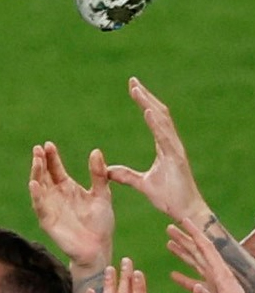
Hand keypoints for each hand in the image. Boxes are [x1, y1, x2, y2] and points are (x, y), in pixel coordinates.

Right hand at [28, 142, 113, 269]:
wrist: (99, 248)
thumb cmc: (100, 223)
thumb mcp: (102, 195)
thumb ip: (98, 175)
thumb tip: (96, 151)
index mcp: (68, 188)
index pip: (55, 168)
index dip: (51, 157)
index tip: (48, 144)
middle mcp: (55, 196)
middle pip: (44, 175)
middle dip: (40, 162)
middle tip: (38, 149)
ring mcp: (49, 207)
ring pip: (39, 188)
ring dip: (36, 174)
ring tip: (36, 162)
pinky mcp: (47, 221)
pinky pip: (39, 206)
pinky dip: (36, 195)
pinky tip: (34, 184)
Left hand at [106, 78, 209, 224]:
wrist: (185, 211)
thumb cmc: (169, 198)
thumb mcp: (142, 184)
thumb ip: (126, 176)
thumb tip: (108, 171)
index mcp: (164, 147)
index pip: (153, 119)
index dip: (144, 103)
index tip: (133, 88)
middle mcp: (171, 144)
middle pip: (158, 114)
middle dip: (145, 97)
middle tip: (132, 81)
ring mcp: (175, 150)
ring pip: (162, 121)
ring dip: (149, 104)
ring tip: (137, 90)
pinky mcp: (177, 158)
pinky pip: (165, 138)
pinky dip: (156, 124)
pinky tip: (147, 112)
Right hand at [169, 221, 254, 292]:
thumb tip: (195, 287)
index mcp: (222, 276)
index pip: (206, 249)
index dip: (195, 233)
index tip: (183, 220)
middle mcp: (219, 277)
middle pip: (199, 252)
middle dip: (185, 239)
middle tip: (169, 227)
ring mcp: (216, 286)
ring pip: (196, 264)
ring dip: (183, 253)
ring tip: (169, 243)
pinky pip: (195, 283)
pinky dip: (184, 278)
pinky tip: (173, 275)